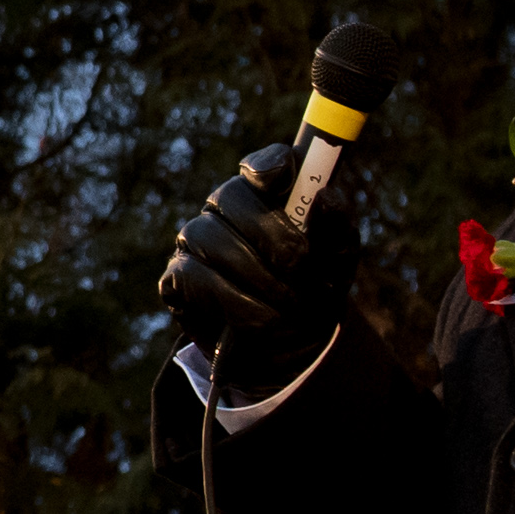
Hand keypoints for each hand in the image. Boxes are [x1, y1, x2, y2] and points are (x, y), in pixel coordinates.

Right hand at [160, 140, 361, 388]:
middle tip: (301, 270)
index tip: (284, 180)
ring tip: (287, 306)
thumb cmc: (313, 291)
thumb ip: (337, 228)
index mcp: (268, 194)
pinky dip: (232, 301)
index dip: (268, 165)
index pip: (263, 163)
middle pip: (229, 194)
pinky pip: (192, 275)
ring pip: (207, 235)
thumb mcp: (338, 263)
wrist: (290, 349)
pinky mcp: (176, 279)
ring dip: (255, 275)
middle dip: (271, 234)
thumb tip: (326, 197)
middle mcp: (226, 209)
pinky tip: (259, 320)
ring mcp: (196, 241)